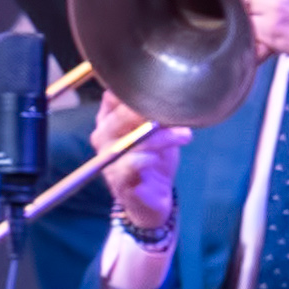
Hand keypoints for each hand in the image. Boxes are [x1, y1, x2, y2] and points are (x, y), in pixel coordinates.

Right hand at [95, 99, 184, 244]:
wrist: (152, 199)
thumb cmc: (154, 159)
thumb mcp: (158, 131)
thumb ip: (159, 112)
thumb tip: (178, 91)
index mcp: (109, 120)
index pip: (114, 95)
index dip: (137, 91)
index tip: (165, 90)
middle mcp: (103, 136)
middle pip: (121, 115)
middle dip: (152, 111)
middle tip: (177, 110)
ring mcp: (108, 158)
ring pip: (130, 139)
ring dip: (161, 137)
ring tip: (185, 135)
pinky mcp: (118, 180)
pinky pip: (130, 165)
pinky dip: (146, 159)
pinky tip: (157, 159)